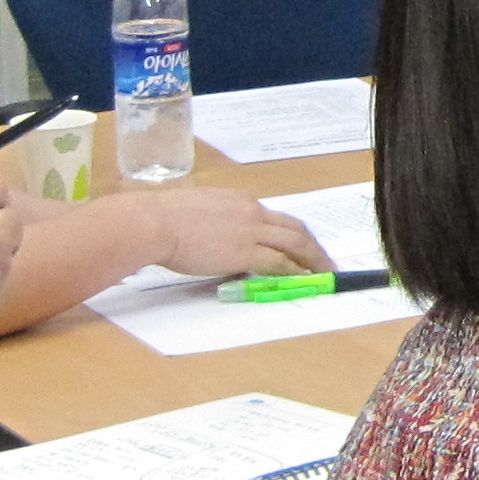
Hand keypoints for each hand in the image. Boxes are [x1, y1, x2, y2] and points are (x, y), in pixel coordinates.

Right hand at [140, 185, 330, 279]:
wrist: (154, 222)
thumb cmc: (161, 218)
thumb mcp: (197, 211)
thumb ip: (215, 221)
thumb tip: (217, 239)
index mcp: (239, 201)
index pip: (274, 217)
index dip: (291, 232)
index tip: (300, 243)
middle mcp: (251, 212)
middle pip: (294, 227)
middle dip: (313, 245)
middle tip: (324, 259)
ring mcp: (250, 230)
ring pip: (295, 243)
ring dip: (313, 259)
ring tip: (325, 272)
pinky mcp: (244, 251)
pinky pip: (280, 262)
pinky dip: (296, 270)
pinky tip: (305, 279)